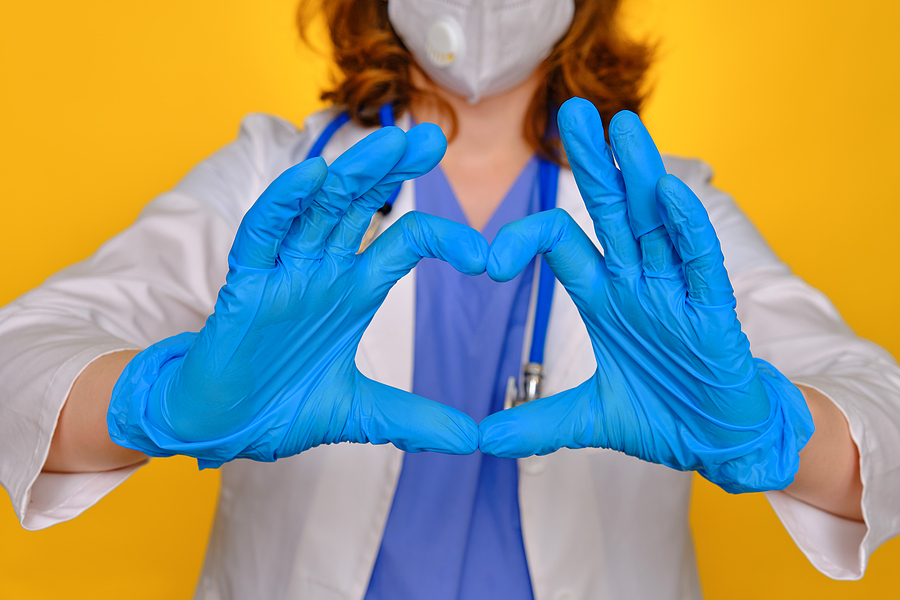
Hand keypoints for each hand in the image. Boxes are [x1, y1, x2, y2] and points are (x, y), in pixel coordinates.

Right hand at [109, 125, 485, 467]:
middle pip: (361, 204)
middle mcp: (322, 271)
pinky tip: (310, 177)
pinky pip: (262, 235)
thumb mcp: (361, 412)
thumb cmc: (281, 405)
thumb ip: (413, 418)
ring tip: (388, 141)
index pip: (405, 242)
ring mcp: (284, 273)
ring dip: (350, 172)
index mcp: (353, 290)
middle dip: (394, 169)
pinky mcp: (244, 285)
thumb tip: (471, 439)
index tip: (487, 257)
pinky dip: (283, 205)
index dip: (445, 237)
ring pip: (317, 207)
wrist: (222, 428)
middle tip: (433, 135)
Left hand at [479, 99, 813, 492]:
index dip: (525, 239)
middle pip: (612, 212)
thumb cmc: (663, 415)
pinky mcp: (714, 313)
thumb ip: (540, 423)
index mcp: (605, 298)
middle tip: (572, 110)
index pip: (564, 245)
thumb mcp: (591, 419)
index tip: (489, 264)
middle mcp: (638, 283)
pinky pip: (700, 262)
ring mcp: (676, 293)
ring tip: (622, 126)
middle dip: (592, 164)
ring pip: (656, 223)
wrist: (720, 442)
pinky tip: (669, 192)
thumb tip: (484, 438)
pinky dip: (686, 228)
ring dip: (641, 176)